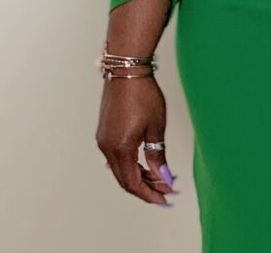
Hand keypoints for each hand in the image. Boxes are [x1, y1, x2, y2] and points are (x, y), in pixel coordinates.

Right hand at [96, 75, 178, 205]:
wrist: (126, 70)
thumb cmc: (143, 93)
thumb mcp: (156, 126)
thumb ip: (158, 155)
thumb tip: (163, 176)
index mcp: (120, 148)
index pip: (133, 183)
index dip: (150, 194)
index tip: (165, 199)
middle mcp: (107, 148)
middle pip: (125, 179)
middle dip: (146, 188)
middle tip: (166, 192)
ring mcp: (103, 140)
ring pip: (120, 169)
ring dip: (139, 177)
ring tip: (160, 178)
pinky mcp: (105, 133)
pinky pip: (116, 158)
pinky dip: (131, 165)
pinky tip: (145, 164)